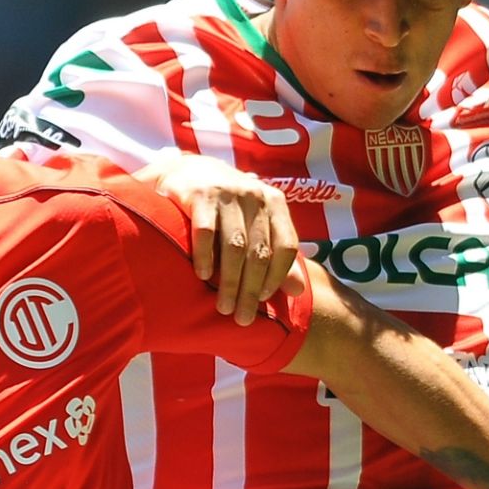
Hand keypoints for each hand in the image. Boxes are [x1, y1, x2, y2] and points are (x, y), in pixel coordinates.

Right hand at [138, 153, 306, 324]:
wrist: (190, 171)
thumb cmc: (228, 206)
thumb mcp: (256, 223)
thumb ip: (276, 255)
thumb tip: (298, 291)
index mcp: (275, 202)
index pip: (285, 245)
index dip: (277, 277)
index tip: (265, 301)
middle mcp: (254, 196)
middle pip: (259, 252)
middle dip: (251, 289)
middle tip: (243, 318)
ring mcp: (227, 193)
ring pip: (234, 246)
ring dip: (230, 281)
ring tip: (223, 307)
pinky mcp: (198, 195)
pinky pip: (205, 232)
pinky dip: (205, 256)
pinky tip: (203, 276)